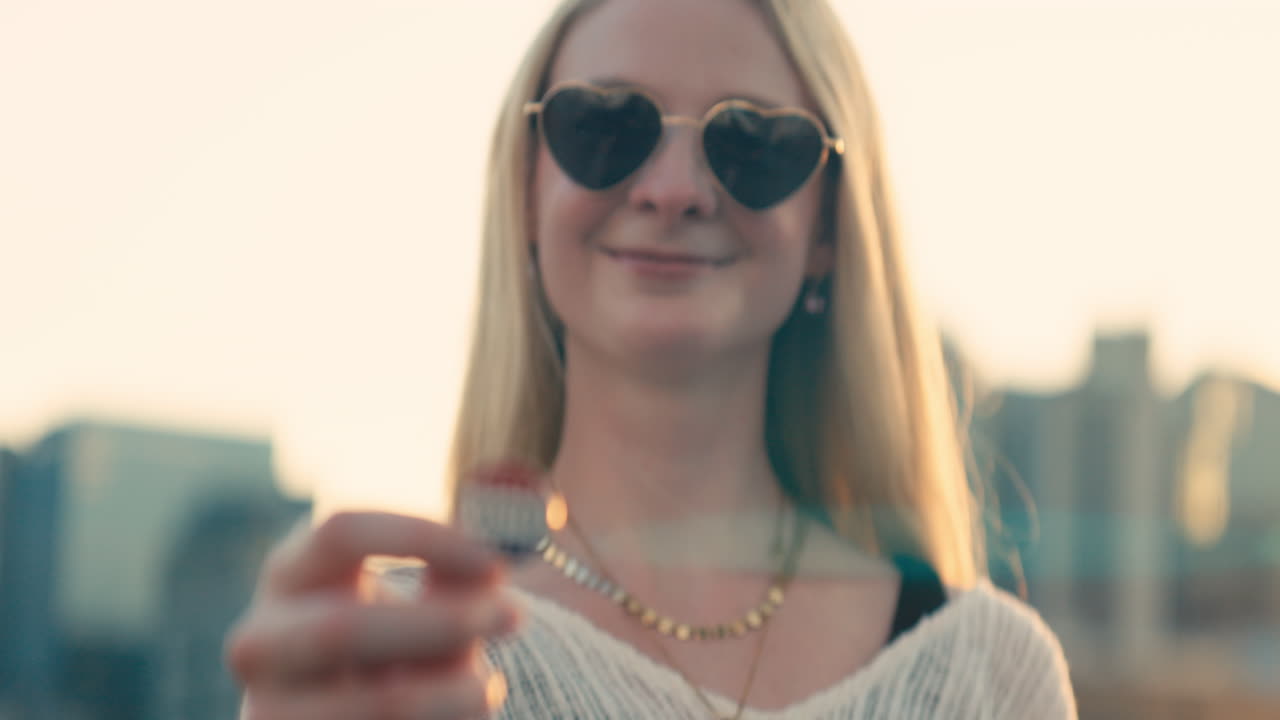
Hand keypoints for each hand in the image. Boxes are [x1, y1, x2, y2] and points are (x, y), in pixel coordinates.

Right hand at [225, 511, 519, 718]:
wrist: (347, 711)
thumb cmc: (398, 640)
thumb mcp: (421, 600)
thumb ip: (454, 579)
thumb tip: (489, 572)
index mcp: (290, 573)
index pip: (339, 532)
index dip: (421, 539)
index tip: (495, 561)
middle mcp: (262, 641)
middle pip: (342, 628)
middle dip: (440, 624)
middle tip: (513, 615)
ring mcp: (274, 709)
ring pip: (373, 705)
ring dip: (448, 694)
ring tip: (490, 687)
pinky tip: (466, 715)